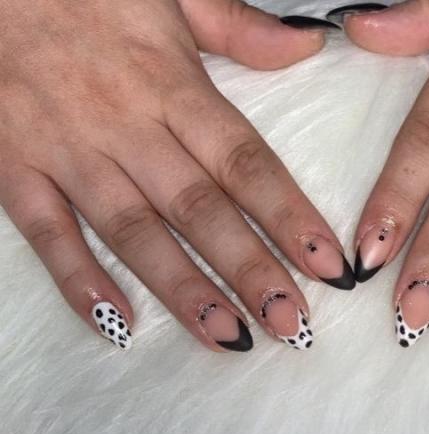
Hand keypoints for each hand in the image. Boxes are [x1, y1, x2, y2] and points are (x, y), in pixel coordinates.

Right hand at [0, 0, 354, 352]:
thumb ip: (241, 28)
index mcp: (172, 84)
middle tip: (292, 324)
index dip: (291, 216)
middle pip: (199, 210)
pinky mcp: (14, 167)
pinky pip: (47, 233)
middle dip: (250, 271)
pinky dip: (78, 281)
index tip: (328, 264)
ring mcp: (68, 151)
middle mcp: (126, 125)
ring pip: (132, 233)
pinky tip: (118, 325)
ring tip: (230, 338)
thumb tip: (309, 46)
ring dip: (183, 291)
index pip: (246, 163)